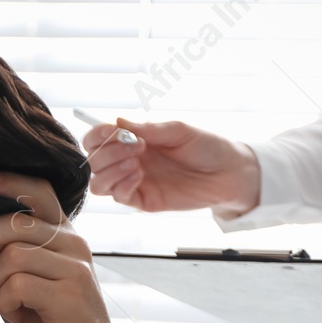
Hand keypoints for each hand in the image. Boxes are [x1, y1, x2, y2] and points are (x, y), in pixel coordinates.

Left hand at [0, 173, 130, 322]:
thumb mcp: (25, 283)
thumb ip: (7, 257)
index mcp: (62, 235)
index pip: (39, 191)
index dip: (9, 181)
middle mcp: (74, 243)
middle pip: (14, 223)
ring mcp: (76, 266)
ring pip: (12, 255)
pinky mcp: (72, 293)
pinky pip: (18, 283)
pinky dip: (3, 301)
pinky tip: (11, 314)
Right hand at [83, 118, 260, 213]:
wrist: (228, 173)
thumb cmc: (206, 147)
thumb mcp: (178, 130)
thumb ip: (148, 128)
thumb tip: (118, 122)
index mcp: (133, 140)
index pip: (98, 138)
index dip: (97, 134)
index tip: (112, 131)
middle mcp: (128, 161)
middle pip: (93, 161)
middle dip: (107, 152)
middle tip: (136, 147)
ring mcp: (133, 182)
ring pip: (98, 183)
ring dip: (110, 171)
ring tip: (136, 164)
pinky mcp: (142, 201)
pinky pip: (118, 196)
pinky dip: (122, 185)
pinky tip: (138, 176)